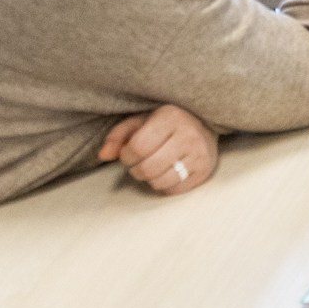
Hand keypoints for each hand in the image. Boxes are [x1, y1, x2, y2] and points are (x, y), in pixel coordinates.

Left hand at [100, 103, 216, 195]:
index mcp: (171, 117)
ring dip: (149, 179)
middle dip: (136, 169)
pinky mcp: (205, 171)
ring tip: (152, 166)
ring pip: (160, 182)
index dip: (126, 155)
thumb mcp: (142, 120)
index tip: (127, 153)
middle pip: (148, 168)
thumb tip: (103, 155)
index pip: (138, 147)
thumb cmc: (167, 123)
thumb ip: (119, 135)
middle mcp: (189, 135)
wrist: (205, 124)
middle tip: (138, 163)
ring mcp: (199, 154)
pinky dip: (164, 185)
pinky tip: (166, 172)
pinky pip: (174, 190)